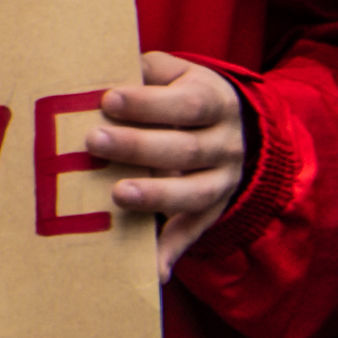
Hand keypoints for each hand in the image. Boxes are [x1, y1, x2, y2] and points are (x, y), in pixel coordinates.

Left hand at [89, 54, 248, 266]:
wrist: (243, 129)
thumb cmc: (186, 94)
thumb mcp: (178, 73)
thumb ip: (148, 70)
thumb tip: (104, 65)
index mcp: (214, 103)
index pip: (187, 104)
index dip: (149, 104)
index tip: (110, 100)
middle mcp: (225, 145)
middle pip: (185, 150)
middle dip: (139, 147)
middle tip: (94, 141)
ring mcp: (222, 182)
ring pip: (194, 194)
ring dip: (156, 197)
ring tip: (117, 194)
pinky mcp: (212, 212)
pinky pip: (193, 234)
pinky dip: (171, 252)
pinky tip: (152, 272)